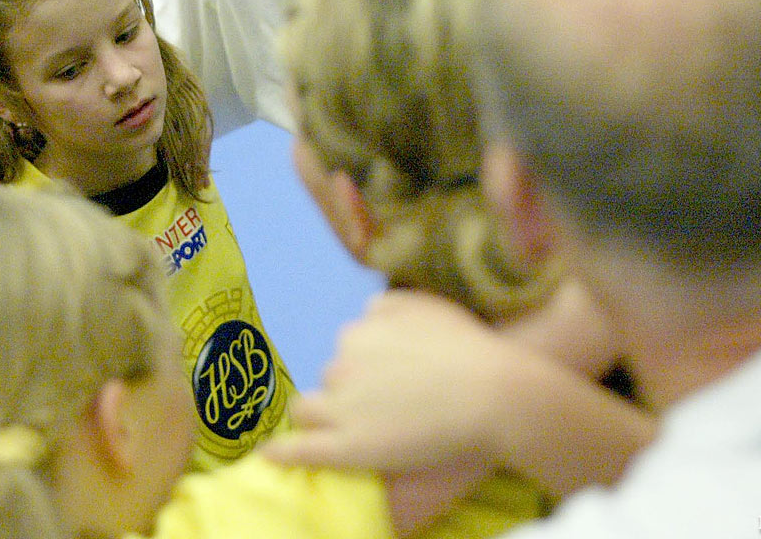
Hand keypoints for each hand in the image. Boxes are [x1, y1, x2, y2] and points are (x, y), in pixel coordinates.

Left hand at [261, 291, 511, 474]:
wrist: (490, 392)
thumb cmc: (465, 347)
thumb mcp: (424, 304)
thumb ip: (387, 305)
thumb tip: (366, 314)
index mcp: (357, 330)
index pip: (347, 349)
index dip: (365, 366)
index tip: (387, 378)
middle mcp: (341, 363)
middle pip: (328, 378)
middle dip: (347, 389)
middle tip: (385, 405)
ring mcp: (341, 407)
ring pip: (310, 410)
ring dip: (324, 416)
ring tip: (355, 429)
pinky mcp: (348, 448)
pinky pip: (302, 450)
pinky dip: (282, 453)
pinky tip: (269, 456)